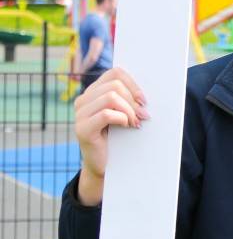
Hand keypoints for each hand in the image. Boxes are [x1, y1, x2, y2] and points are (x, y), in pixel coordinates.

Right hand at [73, 68, 147, 204]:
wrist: (106, 165)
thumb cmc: (120, 138)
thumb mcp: (126, 114)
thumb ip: (130, 99)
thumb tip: (147, 92)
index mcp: (94, 92)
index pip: (115, 73)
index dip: (133, 83)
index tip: (144, 100)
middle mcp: (83, 100)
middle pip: (115, 85)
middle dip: (134, 100)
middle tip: (144, 116)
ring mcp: (80, 114)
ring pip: (111, 97)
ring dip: (130, 110)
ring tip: (136, 123)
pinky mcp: (82, 129)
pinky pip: (106, 114)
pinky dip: (123, 119)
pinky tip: (128, 127)